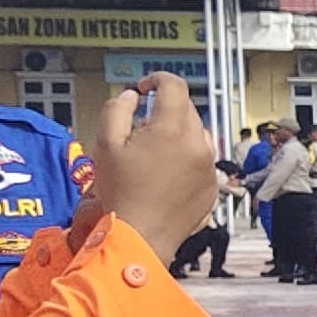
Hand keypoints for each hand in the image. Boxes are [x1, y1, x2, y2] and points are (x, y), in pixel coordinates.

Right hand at [89, 76, 229, 258]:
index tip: (145, 88)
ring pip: (196, 134)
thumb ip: (116, 110)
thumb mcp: (105, 143)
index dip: (156, 80)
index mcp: (172, 128)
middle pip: (186, 109)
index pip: (174, 85)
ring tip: (151, 154)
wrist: (140, 236)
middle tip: (139, 128)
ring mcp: (208, 166)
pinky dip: (186, 157)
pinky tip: (164, 174)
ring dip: (176, 134)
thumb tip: (131, 98)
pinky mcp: (211, 185)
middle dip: (164, 110)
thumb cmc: (121, 193)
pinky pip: (201, 160)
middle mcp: (198, 144)